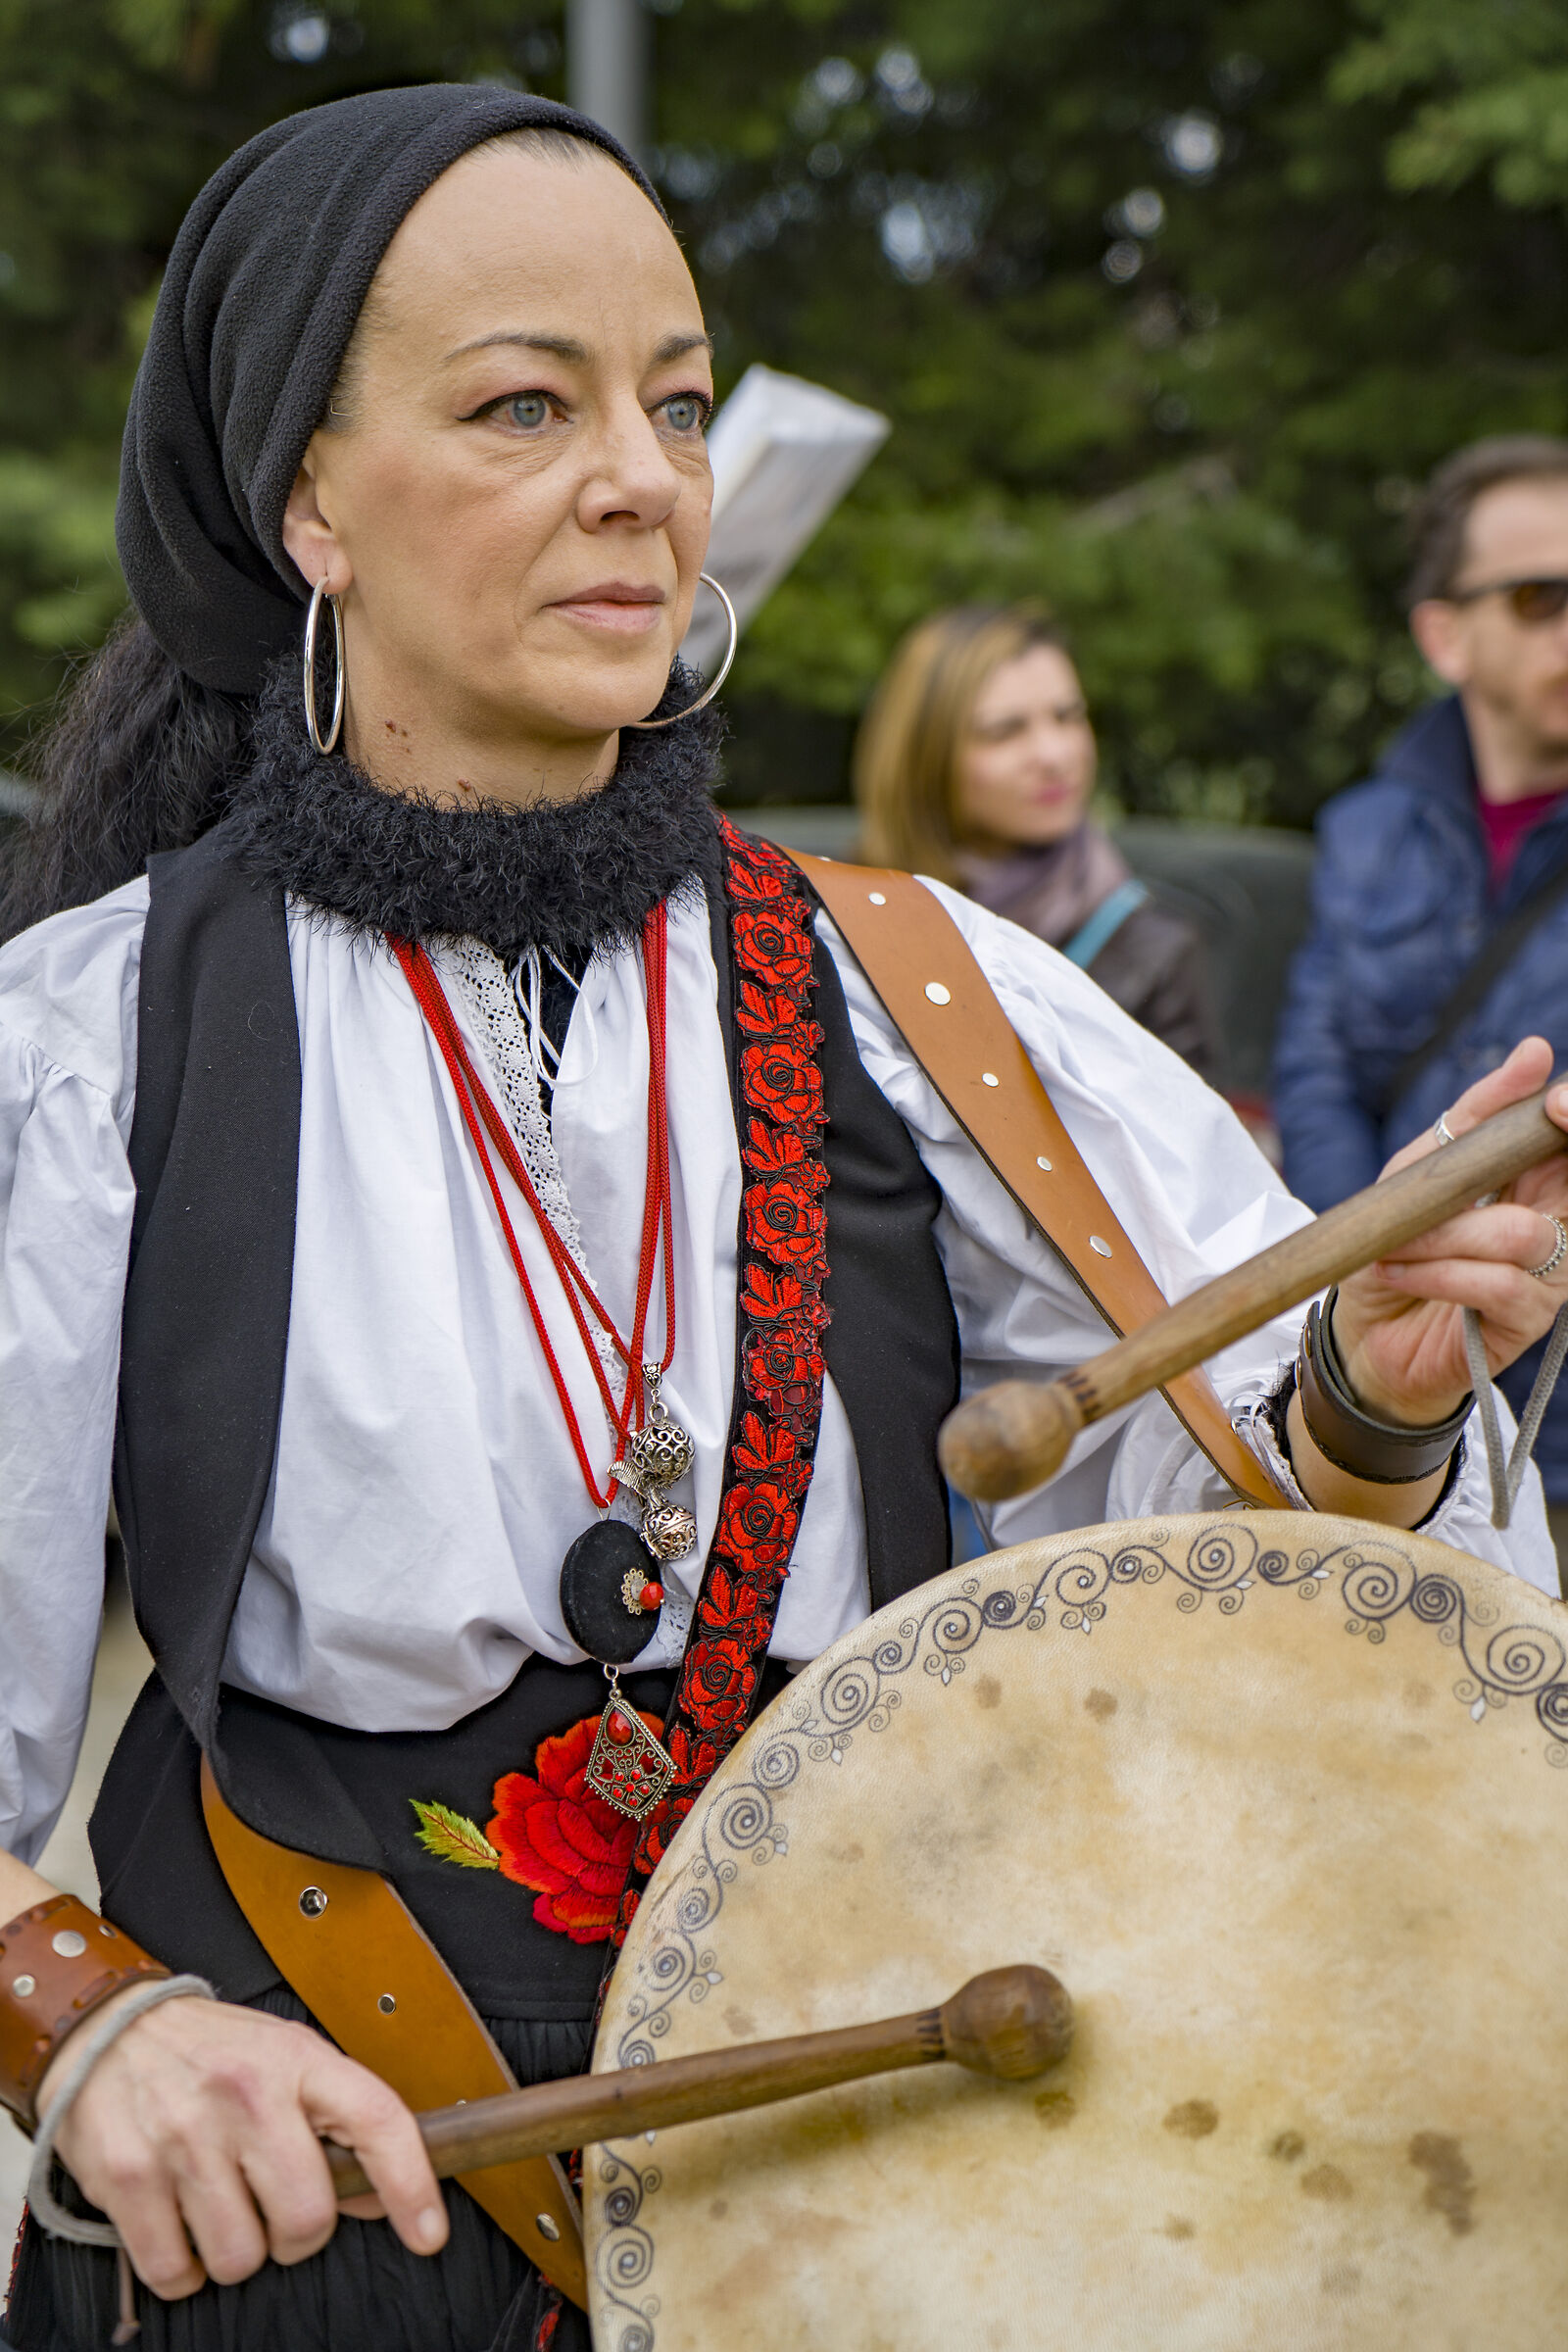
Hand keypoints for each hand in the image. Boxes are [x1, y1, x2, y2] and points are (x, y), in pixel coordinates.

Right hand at [45, 1986, 446, 2298]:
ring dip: (236, 2252)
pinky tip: (179, 2225)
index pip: (377, 2119)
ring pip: (241, 2257)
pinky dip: (181, 2268)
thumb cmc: (207, 2049)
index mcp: (296, 2059)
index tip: (429, 2233)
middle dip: (296, 2235)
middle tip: (274, 2210)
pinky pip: (175, 2271)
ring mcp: (184, 2136)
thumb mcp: (284, 2059)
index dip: (411, 2184)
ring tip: (220, 2207)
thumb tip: (383, 2197)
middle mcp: (244, 2094)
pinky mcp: (128, 2177)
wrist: (107, 2026)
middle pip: (306, 2217)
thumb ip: (335, 2123)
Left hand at [1333, 1037, 1567, 1424]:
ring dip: (1444, 1233)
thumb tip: (1535, 1051)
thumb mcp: (1423, 1166)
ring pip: (1519, 1235)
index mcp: (1541, 1177)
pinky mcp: (1525, 1322)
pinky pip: (1498, 1284)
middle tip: (1485, 1166)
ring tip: (1396, 1242)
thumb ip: (1479, 1112)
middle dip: (1555, 1157)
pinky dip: (1438, 1272)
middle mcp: (1560, 1223)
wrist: (1363, 1331)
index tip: (1556, 1104)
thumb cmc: (1401, 1241)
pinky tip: (1398, 1271)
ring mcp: (1550, 1276)